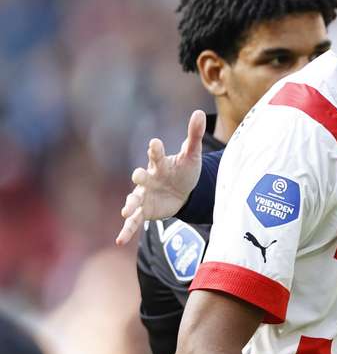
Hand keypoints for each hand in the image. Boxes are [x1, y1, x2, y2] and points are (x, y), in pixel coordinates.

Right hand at [116, 110, 205, 245]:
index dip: (155, 149)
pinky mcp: (144, 211)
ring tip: (126, 210)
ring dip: (130, 204)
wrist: (184, 191)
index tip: (155, 142)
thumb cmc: (185, 170)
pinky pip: (134, 221)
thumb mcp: (192, 155)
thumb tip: (200, 112)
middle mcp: (148, 178)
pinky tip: (119, 240)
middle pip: (142, 176)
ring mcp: (144, 195)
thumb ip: (194, 135)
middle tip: (138, 175)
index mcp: (160, 163)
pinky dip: (127, 230)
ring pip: (134, 199)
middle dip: (140, 176)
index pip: (156, 154)